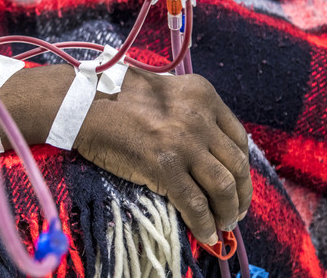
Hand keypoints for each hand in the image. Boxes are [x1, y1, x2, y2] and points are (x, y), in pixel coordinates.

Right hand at [73, 68, 251, 244]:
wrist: (84, 103)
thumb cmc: (116, 97)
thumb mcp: (165, 91)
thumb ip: (189, 112)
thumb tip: (205, 149)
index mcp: (203, 95)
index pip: (238, 138)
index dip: (242, 166)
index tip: (238, 181)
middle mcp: (200, 117)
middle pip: (237, 164)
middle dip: (241, 193)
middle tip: (236, 210)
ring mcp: (183, 143)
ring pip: (223, 187)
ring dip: (228, 211)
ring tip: (224, 225)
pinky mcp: (164, 166)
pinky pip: (194, 204)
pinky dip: (204, 224)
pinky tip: (206, 234)